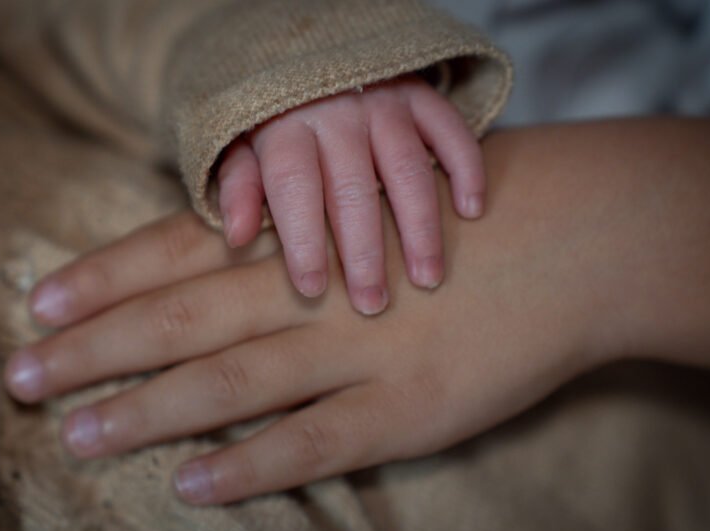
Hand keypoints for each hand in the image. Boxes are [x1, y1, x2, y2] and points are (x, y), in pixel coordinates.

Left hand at [4, 120, 709, 505]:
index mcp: (305, 237)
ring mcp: (359, 352)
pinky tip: (193, 485)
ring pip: (231, 381)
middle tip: (22, 379)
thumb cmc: (463, 214)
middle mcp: (315, 290)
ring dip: (149, 409)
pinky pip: (315, 443)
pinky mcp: (407, 408)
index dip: (106, 278)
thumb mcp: (373, 199)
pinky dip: (252, 465)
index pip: (178, 252)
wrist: (575, 239)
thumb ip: (299, 233)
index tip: (40, 305)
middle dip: (96, 349)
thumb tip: (220, 255)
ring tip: (81, 435)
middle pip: (181, 318)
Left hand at [216, 74, 484, 314]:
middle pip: (353, 188)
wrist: (308, 47)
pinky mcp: (420, 93)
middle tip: (372, 303)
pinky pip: (450, 129)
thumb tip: (237, 237)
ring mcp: (383, 101)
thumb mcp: (239, 143)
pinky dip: (466, 168)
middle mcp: (337, 111)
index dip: (303, 240)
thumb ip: (240, 186)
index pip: (294, 187)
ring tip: (427, 278)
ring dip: (420, 226)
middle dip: (364, 251)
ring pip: (408, 167)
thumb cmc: (272, 115)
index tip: (312, 290)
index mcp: (285, 127)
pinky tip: (472, 211)